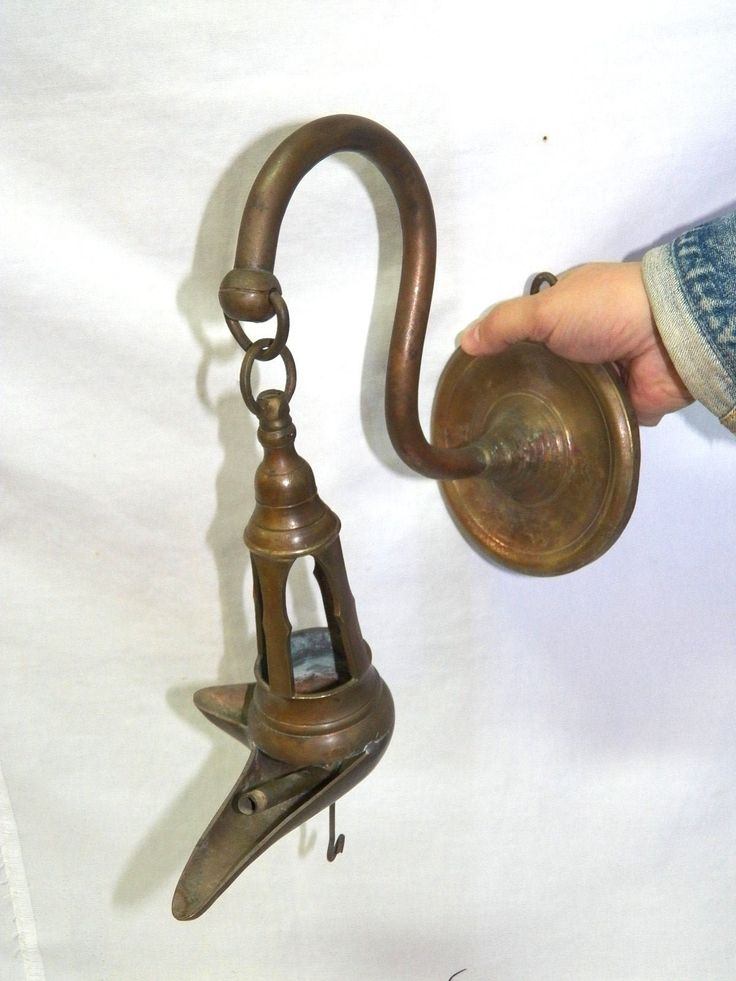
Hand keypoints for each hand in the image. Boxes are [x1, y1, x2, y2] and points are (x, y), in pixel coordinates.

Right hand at [460, 262, 692, 424]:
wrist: (668, 333)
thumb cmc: (602, 310)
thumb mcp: (544, 308)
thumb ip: (503, 325)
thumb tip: (463, 343)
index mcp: (568, 311)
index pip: (526, 333)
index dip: (503, 353)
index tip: (478, 380)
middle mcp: (585, 342)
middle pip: (543, 370)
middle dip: (523, 390)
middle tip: (491, 417)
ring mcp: (605, 374)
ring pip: (566, 400)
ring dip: (548, 415)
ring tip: (513, 440)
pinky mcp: (622, 404)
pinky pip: (593, 424)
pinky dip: (580, 433)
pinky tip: (551, 447)